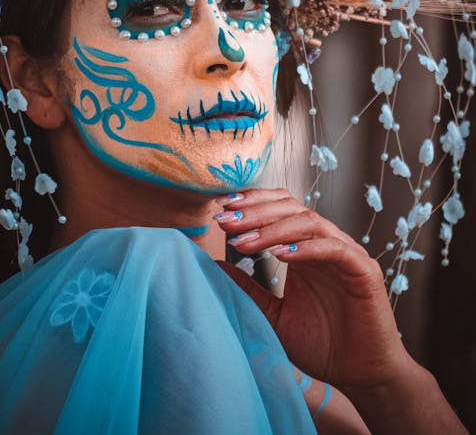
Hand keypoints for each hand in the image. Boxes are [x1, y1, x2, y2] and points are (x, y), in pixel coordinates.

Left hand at [213, 188, 410, 391]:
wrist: (359, 375)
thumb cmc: (321, 344)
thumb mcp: (273, 314)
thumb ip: (248, 288)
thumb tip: (215, 262)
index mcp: (304, 248)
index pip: (279, 208)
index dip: (252, 203)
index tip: (222, 209)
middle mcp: (325, 243)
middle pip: (290, 209)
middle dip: (255, 212)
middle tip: (227, 221)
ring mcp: (346, 253)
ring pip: (309, 223)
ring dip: (273, 229)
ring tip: (244, 242)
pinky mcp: (363, 270)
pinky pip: (334, 249)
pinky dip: (307, 248)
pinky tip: (281, 255)